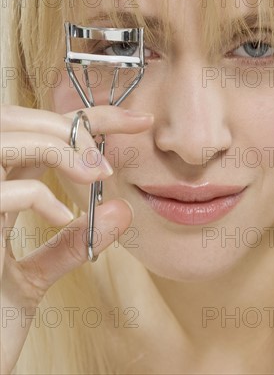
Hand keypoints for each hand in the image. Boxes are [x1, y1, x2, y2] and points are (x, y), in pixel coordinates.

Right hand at [0, 104, 152, 373]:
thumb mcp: (31, 278)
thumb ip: (69, 243)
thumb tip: (122, 212)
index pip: (41, 133)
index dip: (91, 118)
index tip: (138, 120)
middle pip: (17, 119)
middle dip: (70, 126)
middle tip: (109, 155)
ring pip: (7, 138)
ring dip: (60, 149)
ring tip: (96, 174)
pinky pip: (5, 192)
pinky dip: (39, 196)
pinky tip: (61, 216)